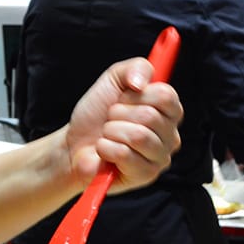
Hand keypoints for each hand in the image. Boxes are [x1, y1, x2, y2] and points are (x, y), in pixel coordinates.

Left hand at [63, 57, 181, 193]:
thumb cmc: (96, 114)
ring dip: (111, 132)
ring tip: (107, 135)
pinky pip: (125, 155)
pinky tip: (105, 151)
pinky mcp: (146, 175)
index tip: (124, 98)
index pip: (166, 96)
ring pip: (138, 136)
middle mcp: (170, 134)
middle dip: (119, 114)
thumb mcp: (113, 80)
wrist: (73, 143)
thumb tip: (142, 82)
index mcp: (167, 111)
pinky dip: (106, 149)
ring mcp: (160, 157)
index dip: (138, 95)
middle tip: (111, 120)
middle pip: (150, 116)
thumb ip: (135, 68)